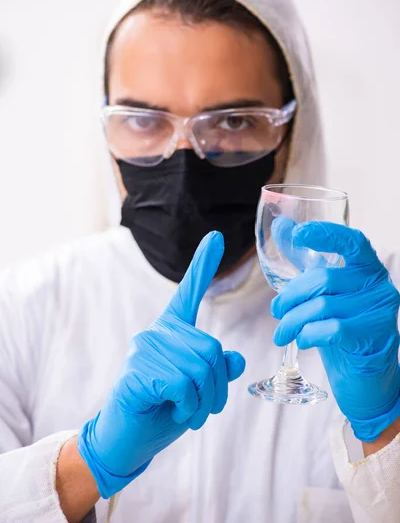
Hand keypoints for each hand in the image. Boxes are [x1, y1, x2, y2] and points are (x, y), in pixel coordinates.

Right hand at [78, 231, 245, 497]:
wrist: (128, 439)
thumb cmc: (163, 410)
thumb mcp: (197, 390)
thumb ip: (215, 370)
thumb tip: (236, 359)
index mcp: (172, 331)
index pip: (189, 292)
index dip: (204, 264)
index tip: (216, 236)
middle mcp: (157, 332)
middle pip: (211, 349)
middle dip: (216, 388)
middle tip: (203, 409)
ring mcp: (145, 349)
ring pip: (199, 369)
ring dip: (202, 402)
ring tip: (186, 412)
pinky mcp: (137, 370)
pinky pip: (182, 385)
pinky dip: (187, 407)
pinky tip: (173, 411)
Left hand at [270, 221, 399, 442]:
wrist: (364, 376)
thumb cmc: (342, 325)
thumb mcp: (323, 289)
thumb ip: (304, 257)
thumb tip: (281, 224)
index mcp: (368, 267)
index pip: (352, 241)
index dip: (325, 233)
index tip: (297, 234)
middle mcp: (379, 284)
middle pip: (324, 279)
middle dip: (291, 296)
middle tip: (275, 311)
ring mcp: (380, 311)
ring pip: (323, 306)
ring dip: (293, 321)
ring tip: (281, 333)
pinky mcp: (374, 337)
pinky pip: (332, 329)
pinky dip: (309, 334)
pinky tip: (302, 341)